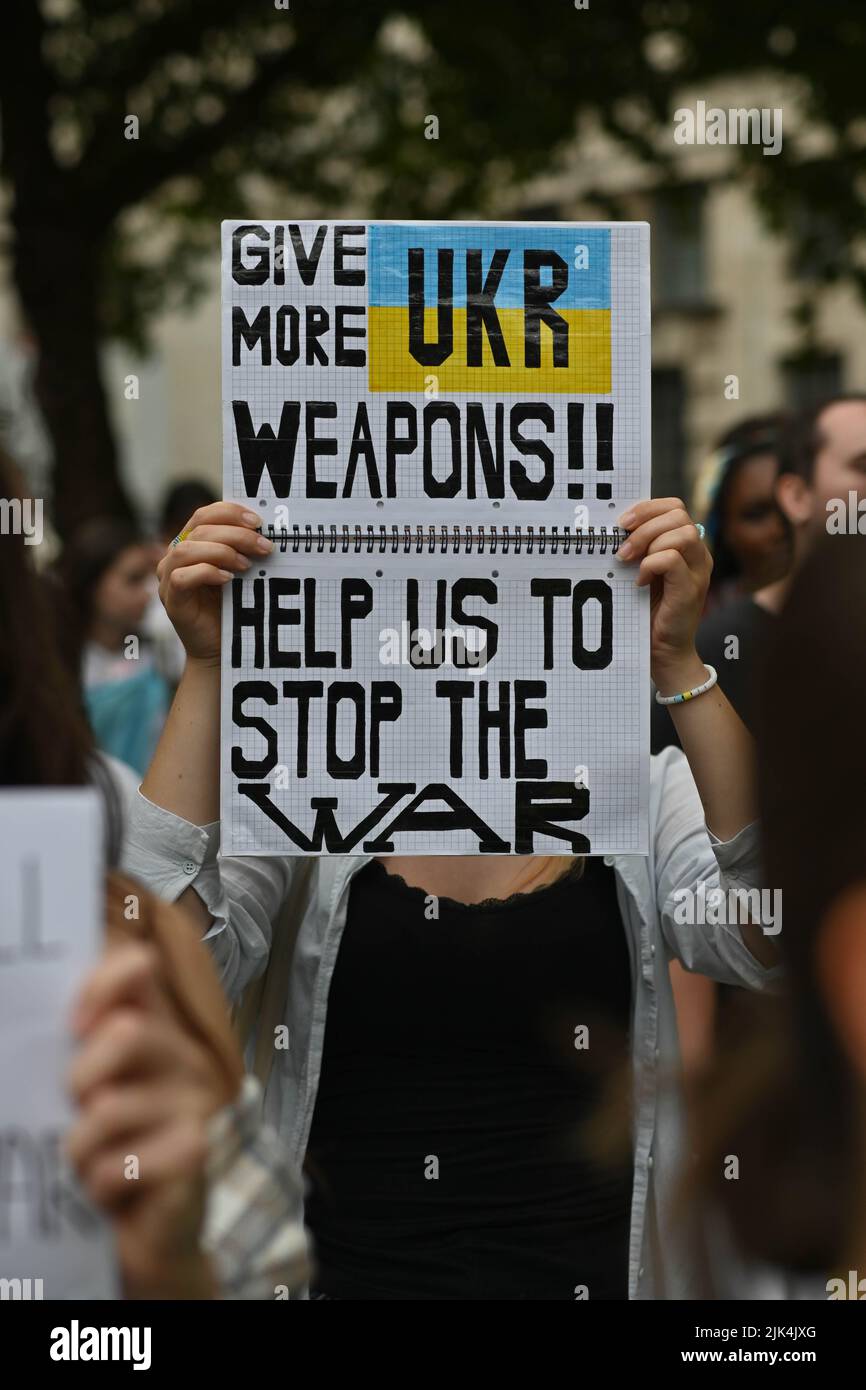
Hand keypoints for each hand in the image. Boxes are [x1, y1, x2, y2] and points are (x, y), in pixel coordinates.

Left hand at [66, 942, 229, 1297]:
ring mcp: (196, 1102)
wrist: (144, 1232)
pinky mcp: (197, 1151)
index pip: (140, 970)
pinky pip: (123, 1161)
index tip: (75, 1026)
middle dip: (81, 1077)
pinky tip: (111, 1190)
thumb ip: (84, 1045)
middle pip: (127, 1032)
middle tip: (77, 1108)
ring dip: (80, 1147)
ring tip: (85, 1164)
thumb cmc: (109, 1152)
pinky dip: (102, 1182)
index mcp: (157, 1031)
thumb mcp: (91, 1090)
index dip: (103, 983)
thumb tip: (54, 1016)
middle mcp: (183, 1057)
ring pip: (110, 1107)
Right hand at [156, 502, 272, 664]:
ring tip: (246, 565)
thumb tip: (266, 532)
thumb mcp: (240, 573)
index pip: (204, 515)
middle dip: (236, 534)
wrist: (221, 649)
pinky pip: (181, 577)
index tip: (259, 522)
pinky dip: (206, 572)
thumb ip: (244, 551)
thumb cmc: (232, 608)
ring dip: (222, 552)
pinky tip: (228, 579)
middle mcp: (175, 557)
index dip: (230, 513)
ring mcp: (168, 578)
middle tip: (264, 547)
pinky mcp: (171, 600)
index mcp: (192, 544)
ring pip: (187, 549)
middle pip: (199, 529)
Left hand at [617, 497, 711, 690]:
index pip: (674, 507)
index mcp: (687, 546)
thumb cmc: (648, 611)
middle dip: (645, 525)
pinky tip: (639, 581)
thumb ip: (638, 549)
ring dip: (648, 543)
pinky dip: (651, 565)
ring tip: (628, 563)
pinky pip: (673, 559)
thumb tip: (613, 527)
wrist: (662, 652)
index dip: (647, 508)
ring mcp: (698, 571)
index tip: (622, 523)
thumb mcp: (641, 572)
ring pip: (681, 533)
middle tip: (622, 548)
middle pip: (679, 514)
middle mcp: (698, 554)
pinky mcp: (691, 589)